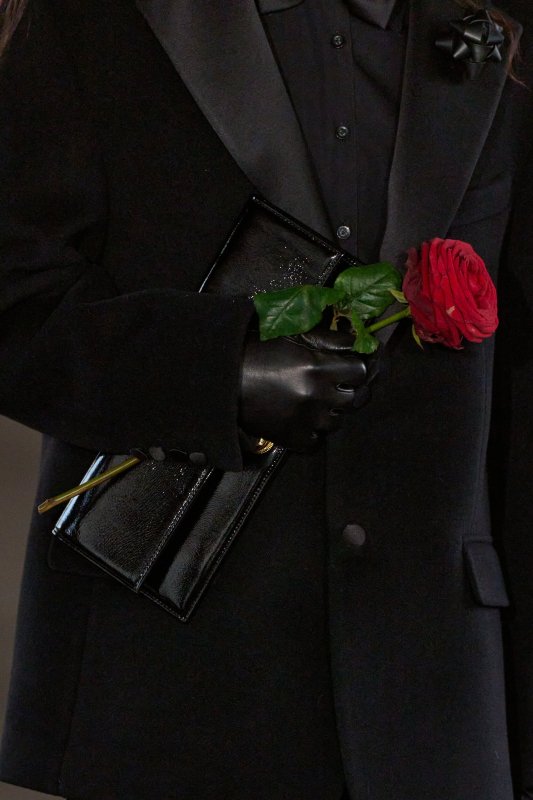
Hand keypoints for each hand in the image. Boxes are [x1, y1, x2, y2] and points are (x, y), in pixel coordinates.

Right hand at [239, 329, 367, 451]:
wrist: (223, 379)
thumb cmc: (256, 351)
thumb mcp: (292, 336)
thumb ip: (327, 339)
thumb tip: (356, 342)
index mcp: (318, 367)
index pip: (360, 372)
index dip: (355, 369)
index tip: (345, 368)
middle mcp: (317, 395)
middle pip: (354, 399)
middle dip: (346, 391)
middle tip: (332, 386)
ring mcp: (306, 420)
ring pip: (337, 422)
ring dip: (329, 412)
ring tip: (312, 402)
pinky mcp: (293, 438)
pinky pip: (317, 442)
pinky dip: (312, 433)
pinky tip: (301, 419)